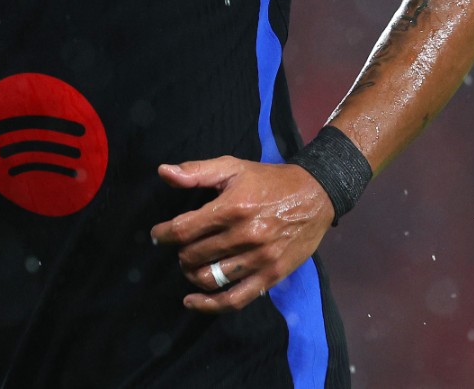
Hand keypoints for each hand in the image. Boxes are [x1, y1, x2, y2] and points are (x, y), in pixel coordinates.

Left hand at [148, 156, 332, 312]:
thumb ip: (196, 171)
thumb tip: (163, 172)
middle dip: (181, 252)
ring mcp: (259, 259)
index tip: (158, 234)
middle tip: (181, 247)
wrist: (315, 195)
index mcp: (232, 208)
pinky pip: (235, 299)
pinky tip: (192, 302)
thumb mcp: (232, 167)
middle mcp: (245, 236)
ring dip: (192, 274)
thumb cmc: (268, 180)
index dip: (164, 234)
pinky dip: (210, 305)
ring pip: (210, 278)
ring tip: (190, 265)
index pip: (184, 229)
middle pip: (194, 255)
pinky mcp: (272, 276)